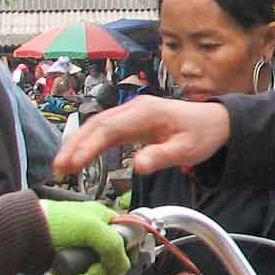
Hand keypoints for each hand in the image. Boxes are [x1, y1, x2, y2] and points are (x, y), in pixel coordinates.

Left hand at [40, 200, 128, 274]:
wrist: (25, 233)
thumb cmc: (59, 223)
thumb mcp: (93, 228)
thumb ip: (114, 247)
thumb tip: (122, 269)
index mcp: (104, 219)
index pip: (127, 236)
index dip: (128, 251)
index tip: (125, 262)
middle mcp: (95, 235)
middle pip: (112, 260)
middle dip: (104, 270)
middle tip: (94, 270)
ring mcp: (81, 251)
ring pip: (97, 272)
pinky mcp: (69, 264)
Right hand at [54, 96, 230, 177]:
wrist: (215, 122)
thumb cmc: (201, 134)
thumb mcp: (186, 149)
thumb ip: (161, 157)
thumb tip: (138, 166)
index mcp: (146, 112)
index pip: (109, 128)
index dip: (89, 146)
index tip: (74, 163)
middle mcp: (134, 108)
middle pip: (96, 124)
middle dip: (75, 145)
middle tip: (59, 166)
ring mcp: (131, 113)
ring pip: (97, 126)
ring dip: (78, 143)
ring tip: (62, 164)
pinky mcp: (131, 121)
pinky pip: (105, 130)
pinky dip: (89, 142)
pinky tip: (78, 156)